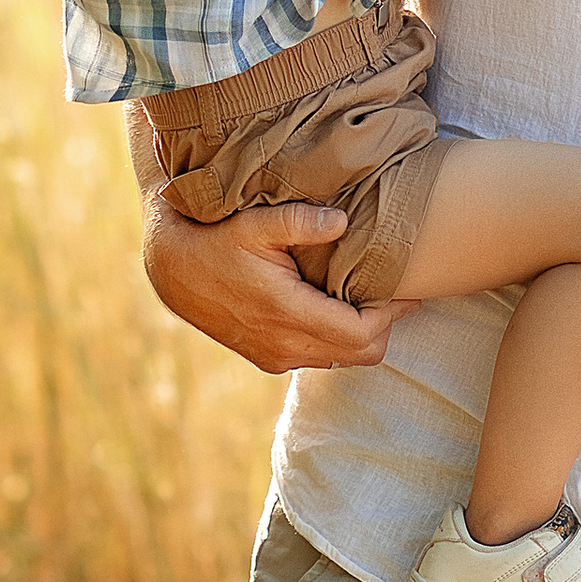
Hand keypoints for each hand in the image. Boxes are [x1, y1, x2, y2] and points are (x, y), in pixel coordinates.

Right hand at [142, 196, 402, 373]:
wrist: (172, 271)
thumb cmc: (215, 240)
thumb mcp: (254, 222)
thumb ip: (299, 221)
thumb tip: (343, 221)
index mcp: (286, 313)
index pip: (361, 334)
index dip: (391, 315)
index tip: (408, 290)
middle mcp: (283, 346)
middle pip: (360, 354)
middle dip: (385, 327)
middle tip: (397, 294)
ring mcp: (275, 357)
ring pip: (341, 360)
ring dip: (361, 335)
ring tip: (370, 298)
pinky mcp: (268, 359)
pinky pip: (320, 359)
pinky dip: (338, 340)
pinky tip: (337, 308)